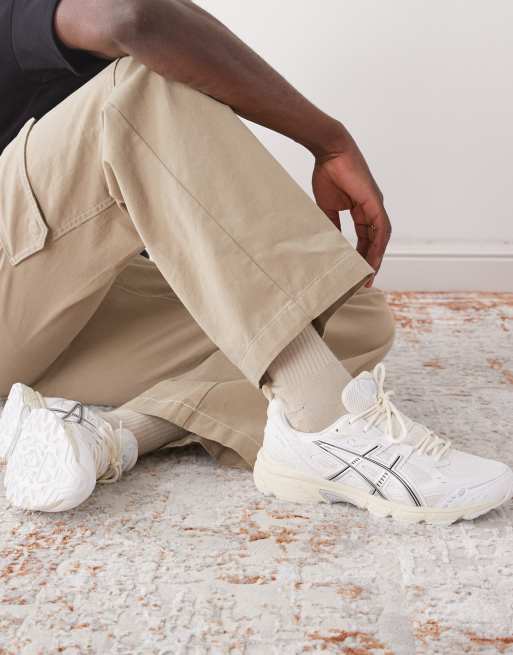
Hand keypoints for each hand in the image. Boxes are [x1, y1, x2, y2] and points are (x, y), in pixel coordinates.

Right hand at [312, 127, 390, 285]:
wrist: (329, 151)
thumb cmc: (327, 172)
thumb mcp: (328, 206)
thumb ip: (333, 224)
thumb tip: (332, 242)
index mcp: (361, 208)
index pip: (365, 237)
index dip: (362, 255)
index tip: (357, 271)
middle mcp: (372, 208)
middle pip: (376, 240)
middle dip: (371, 260)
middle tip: (366, 280)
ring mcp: (376, 205)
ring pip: (380, 237)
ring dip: (376, 257)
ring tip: (370, 275)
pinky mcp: (374, 201)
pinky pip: (380, 228)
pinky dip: (377, 245)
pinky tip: (372, 259)